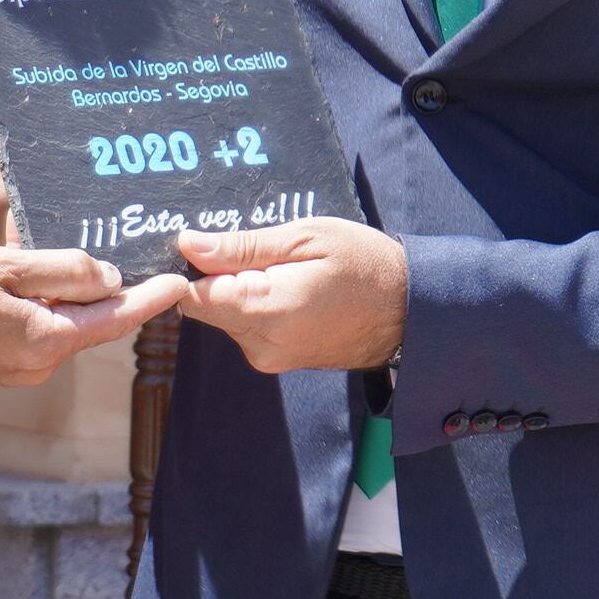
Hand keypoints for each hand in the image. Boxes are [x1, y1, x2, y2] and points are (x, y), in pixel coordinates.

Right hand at [0, 245, 188, 388]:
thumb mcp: (2, 266)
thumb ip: (60, 269)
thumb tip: (108, 277)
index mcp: (45, 339)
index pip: (116, 319)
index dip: (152, 300)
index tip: (180, 284)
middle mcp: (39, 365)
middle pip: (91, 324)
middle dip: (111, 294)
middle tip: (132, 258)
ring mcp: (18, 371)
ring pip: (63, 328)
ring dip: (73, 299)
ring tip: (72, 262)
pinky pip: (39, 335)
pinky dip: (47, 310)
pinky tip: (31, 284)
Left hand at [172, 218, 406, 372]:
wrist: (411, 311)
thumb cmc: (365, 264)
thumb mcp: (306, 238)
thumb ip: (242, 246)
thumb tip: (187, 245)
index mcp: (267, 311)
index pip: (190, 297)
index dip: (190, 268)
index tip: (211, 246)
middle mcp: (261, 344)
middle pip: (203, 306)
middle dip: (217, 276)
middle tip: (261, 252)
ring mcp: (270, 357)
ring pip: (223, 316)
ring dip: (238, 290)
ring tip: (281, 268)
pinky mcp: (276, 360)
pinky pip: (244, 328)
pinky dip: (254, 305)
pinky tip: (287, 287)